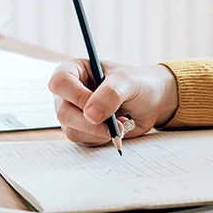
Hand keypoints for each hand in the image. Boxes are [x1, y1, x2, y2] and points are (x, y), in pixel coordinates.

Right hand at [48, 59, 177, 146]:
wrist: (152, 102)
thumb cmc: (138, 83)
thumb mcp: (128, 81)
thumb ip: (110, 94)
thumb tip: (91, 115)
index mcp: (74, 71)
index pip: (60, 82)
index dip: (77, 96)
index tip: (97, 107)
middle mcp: (69, 92)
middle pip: (64, 112)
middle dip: (91, 122)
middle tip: (116, 123)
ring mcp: (73, 113)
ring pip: (72, 130)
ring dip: (99, 132)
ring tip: (120, 122)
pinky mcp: (82, 131)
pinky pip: (84, 141)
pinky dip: (102, 138)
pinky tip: (116, 129)